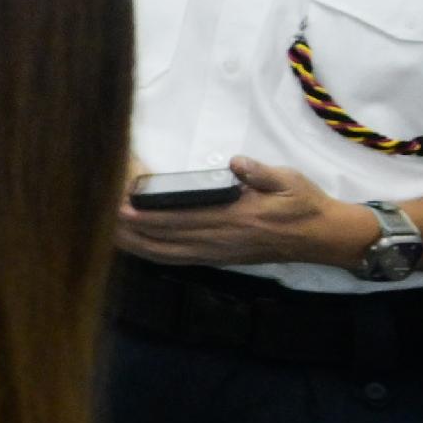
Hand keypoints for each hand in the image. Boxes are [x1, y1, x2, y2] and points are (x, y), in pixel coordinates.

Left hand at [116, 156, 382, 269]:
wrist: (323, 238)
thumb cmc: (304, 204)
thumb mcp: (290, 181)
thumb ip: (262, 173)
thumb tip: (237, 162)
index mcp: (237, 218)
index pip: (185, 218)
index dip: (152, 215)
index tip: (123, 207)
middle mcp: (223, 239)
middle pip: (168, 238)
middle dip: (133, 231)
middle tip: (99, 220)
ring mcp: (220, 253)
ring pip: (169, 253)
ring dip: (137, 245)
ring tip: (107, 235)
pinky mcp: (220, 259)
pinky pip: (180, 260)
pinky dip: (155, 255)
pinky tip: (136, 248)